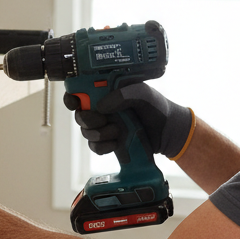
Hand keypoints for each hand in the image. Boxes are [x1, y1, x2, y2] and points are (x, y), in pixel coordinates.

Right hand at [64, 83, 192, 159]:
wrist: (168, 132)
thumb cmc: (156, 107)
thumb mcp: (143, 94)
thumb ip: (123, 95)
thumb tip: (101, 106)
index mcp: (106, 92)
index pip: (79, 92)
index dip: (71, 97)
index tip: (75, 103)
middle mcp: (101, 109)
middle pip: (79, 115)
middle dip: (87, 119)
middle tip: (103, 120)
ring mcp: (104, 126)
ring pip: (85, 132)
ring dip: (99, 134)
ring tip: (117, 131)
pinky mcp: (107, 142)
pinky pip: (94, 147)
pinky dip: (103, 147)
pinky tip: (116, 143)